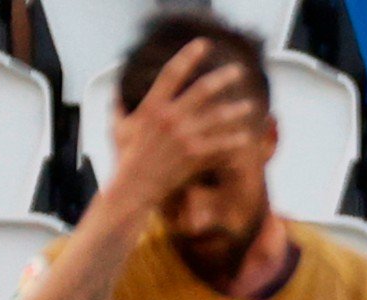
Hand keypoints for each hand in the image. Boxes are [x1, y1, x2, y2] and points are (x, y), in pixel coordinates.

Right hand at [109, 39, 257, 207]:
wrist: (133, 187)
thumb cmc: (125, 158)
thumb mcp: (118, 128)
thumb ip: (119, 109)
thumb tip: (116, 96)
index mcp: (151, 106)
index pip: (171, 73)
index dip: (188, 56)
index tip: (203, 44)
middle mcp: (169, 117)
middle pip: (203, 90)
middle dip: (223, 77)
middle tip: (238, 70)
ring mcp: (184, 136)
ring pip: (218, 117)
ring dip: (237, 110)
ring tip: (250, 105)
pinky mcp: (195, 155)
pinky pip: (222, 144)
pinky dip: (235, 140)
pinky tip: (247, 136)